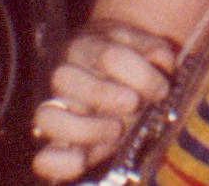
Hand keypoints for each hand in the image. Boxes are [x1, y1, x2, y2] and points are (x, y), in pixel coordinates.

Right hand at [32, 22, 175, 182]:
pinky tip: (82, 161)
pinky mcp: (62, 147)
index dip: (139, 73)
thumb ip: (156, 51)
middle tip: (133, 104)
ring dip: (84, 128)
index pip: (108, 55)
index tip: (162, 89)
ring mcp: (60, 112)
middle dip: (103, 94)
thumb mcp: (148, 52)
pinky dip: (60, 162)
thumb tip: (161, 57)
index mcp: (90, 47)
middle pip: (64, 78)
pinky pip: (47, 158)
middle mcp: (67, 76)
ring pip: (47, 117)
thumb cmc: (137, 67)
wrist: (123, 85)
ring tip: (116, 131)